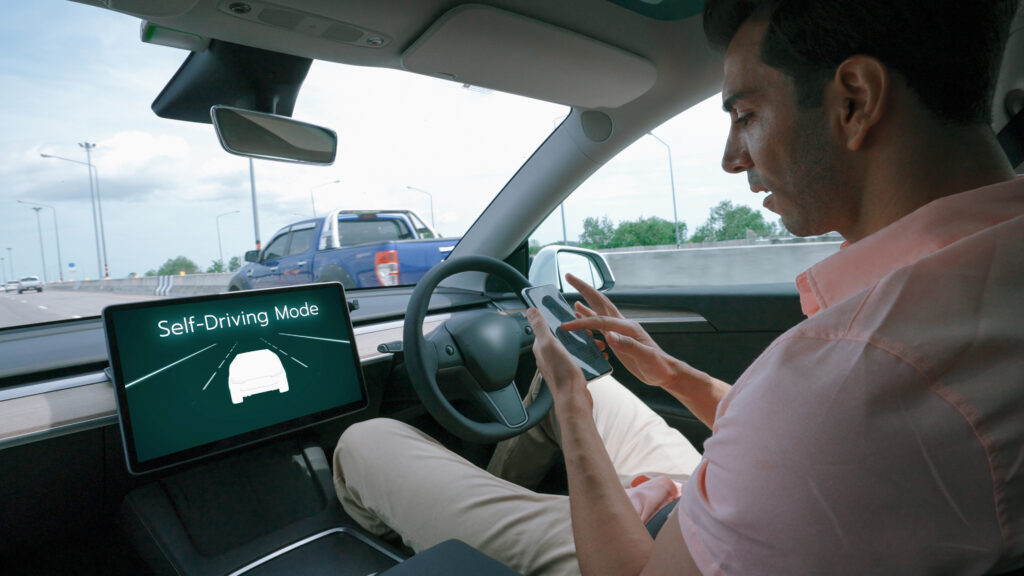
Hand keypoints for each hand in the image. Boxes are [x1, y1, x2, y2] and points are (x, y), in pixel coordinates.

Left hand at [525, 308, 591, 409]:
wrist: (574, 398)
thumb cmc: (561, 373)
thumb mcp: (549, 344)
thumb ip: (540, 327)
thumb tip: (530, 311)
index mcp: (541, 347)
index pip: (547, 327)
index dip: (558, 319)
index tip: (570, 315)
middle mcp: (550, 355)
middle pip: (564, 336)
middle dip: (577, 331)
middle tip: (588, 331)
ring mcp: (561, 363)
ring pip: (575, 346)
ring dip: (586, 343)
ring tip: (597, 343)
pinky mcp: (572, 370)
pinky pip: (582, 357)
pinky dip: (590, 354)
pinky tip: (598, 354)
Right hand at [560, 273, 682, 389]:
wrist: (665, 373)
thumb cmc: (658, 366)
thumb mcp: (645, 357)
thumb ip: (628, 345)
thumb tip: (609, 335)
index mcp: (628, 327)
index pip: (600, 321)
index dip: (582, 322)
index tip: (566, 325)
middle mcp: (622, 325)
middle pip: (600, 302)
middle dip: (584, 289)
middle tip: (570, 277)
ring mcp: (619, 331)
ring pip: (599, 311)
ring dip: (585, 302)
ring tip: (571, 296)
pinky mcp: (617, 338)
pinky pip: (600, 324)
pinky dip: (589, 317)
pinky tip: (582, 316)